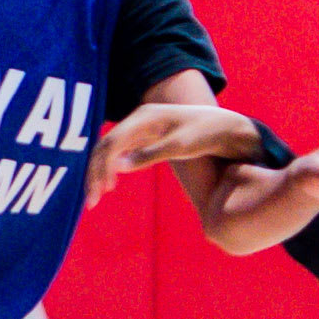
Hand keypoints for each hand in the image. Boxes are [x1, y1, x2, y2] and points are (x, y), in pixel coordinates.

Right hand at [84, 102, 263, 204]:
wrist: (227, 128)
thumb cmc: (207, 135)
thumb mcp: (180, 146)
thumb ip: (149, 155)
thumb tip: (118, 166)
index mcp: (144, 117)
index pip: (112, 143)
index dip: (101, 168)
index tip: (100, 192)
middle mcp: (138, 119)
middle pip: (106, 146)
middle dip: (95, 173)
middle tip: (91, 202)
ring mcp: (141, 128)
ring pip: (111, 150)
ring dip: (100, 172)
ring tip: (97, 196)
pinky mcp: (147, 137)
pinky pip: (121, 152)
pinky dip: (112, 168)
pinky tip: (111, 184)